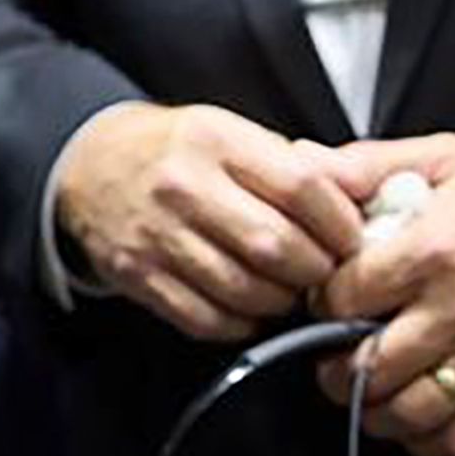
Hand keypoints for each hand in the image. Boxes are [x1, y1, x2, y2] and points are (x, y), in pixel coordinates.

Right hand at [53, 101, 363, 343]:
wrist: (90, 165)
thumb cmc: (176, 151)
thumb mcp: (232, 133)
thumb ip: (294, 166)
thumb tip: (364, 196)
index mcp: (216, 140)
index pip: (302, 188)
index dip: (340, 224)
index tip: (352, 239)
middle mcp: (183, 186)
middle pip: (277, 247)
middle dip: (316, 271)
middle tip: (326, 274)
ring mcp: (157, 235)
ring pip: (245, 290)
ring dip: (281, 301)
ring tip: (289, 289)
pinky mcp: (137, 276)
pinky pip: (206, 319)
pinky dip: (240, 322)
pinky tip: (249, 306)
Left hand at [317, 136, 454, 455]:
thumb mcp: (446, 155)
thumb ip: (368, 163)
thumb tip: (304, 162)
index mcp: (434, 250)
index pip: (344, 298)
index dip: (320, 303)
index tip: (323, 301)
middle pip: (368, 367)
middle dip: (333, 368)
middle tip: (330, 357)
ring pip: (410, 413)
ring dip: (374, 411)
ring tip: (365, 392)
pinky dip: (427, 440)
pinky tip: (414, 418)